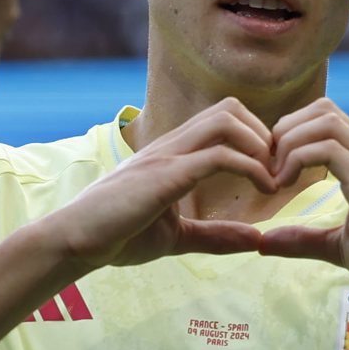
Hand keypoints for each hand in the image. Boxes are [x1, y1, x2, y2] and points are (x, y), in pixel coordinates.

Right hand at [36, 96, 277, 271]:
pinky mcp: (165, 175)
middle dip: (264, 136)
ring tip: (271, 180)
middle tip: (276, 173)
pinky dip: (251, 168)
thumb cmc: (115, 236)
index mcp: (172, 153)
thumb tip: (254, 240)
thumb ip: (213, 235)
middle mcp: (171, 145)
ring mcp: (167, 156)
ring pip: (227, 121)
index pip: (222, 119)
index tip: (270, 173)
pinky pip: (219, 156)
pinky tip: (263, 191)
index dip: (255, 138)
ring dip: (260, 146)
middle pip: (229, 108)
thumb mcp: (175, 235)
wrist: (73, 241)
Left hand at [256, 99, 348, 295]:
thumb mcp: (338, 247)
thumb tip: (264, 242)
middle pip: (323, 109)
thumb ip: (303, 240)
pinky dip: (296, 159)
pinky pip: (328, 149)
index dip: (290, 135)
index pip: (325, 119)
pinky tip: (286, 187)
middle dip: (285, 130)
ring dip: (289, 142)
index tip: (272, 170)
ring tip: (277, 179)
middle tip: (269, 170)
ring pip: (325, 119)